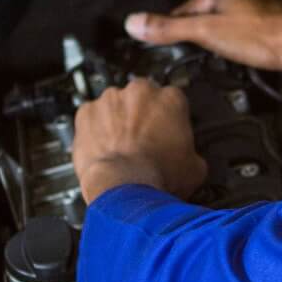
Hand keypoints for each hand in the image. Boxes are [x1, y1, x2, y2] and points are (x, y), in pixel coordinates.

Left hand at [71, 80, 207, 202]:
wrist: (123, 189)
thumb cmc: (157, 177)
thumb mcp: (195, 168)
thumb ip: (191, 151)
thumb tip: (189, 158)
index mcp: (171, 99)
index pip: (173, 100)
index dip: (169, 120)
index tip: (166, 132)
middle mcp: (140, 92)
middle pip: (142, 98)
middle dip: (141, 116)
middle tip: (143, 140)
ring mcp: (111, 100)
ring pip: (114, 105)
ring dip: (117, 121)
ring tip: (120, 148)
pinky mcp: (86, 112)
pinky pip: (90, 117)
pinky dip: (93, 130)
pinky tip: (102, 148)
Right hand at [124, 0, 281, 71]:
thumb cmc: (256, 37)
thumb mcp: (205, 33)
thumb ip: (169, 29)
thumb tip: (134, 23)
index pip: (184, 9)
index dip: (173, 29)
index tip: (166, 46)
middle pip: (205, 14)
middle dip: (198, 32)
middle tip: (193, 55)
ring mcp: (256, 4)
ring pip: (226, 20)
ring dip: (219, 36)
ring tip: (217, 56)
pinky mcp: (271, 20)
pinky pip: (244, 29)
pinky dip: (238, 40)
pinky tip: (240, 53)